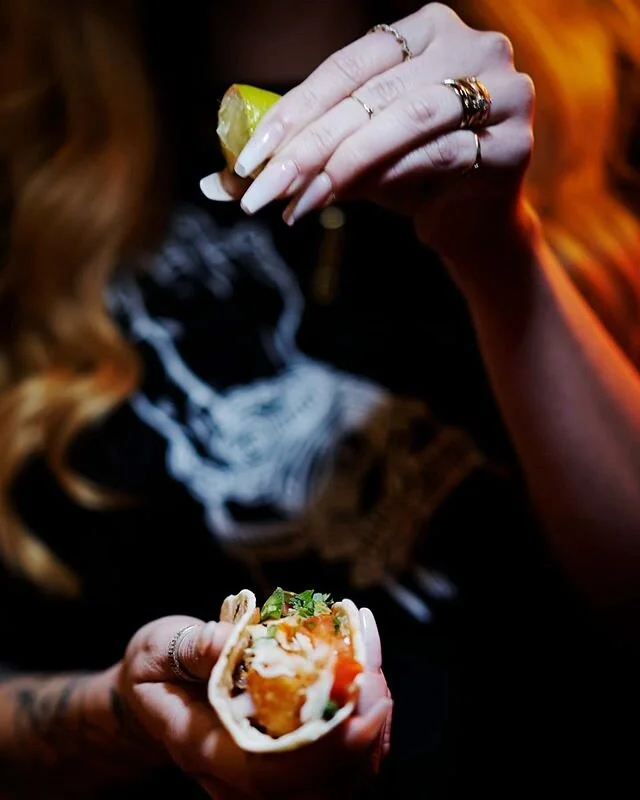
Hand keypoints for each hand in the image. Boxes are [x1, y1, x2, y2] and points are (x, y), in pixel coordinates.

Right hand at [117, 610, 391, 799]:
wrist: (151, 694)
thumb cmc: (156, 668)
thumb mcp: (160, 647)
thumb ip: (195, 648)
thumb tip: (231, 638)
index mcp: (205, 750)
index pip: (271, 770)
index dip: (325, 743)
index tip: (361, 696)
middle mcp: (235, 779)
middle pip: (314, 786)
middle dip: (359, 735)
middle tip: (374, 676)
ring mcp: (260, 780)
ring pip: (333, 786)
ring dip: (368, 735)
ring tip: (374, 675)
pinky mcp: (282, 768)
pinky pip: (336, 771)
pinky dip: (362, 734)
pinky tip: (369, 689)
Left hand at [204, 3, 534, 268]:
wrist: (473, 223)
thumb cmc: (410, 177)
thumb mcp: (349, 157)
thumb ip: (295, 156)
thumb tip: (214, 184)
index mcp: (424, 30)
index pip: (346, 66)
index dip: (292, 112)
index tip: (248, 161)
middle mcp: (470, 44)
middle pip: (370, 94)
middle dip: (306, 147)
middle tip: (261, 192)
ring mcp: (501, 90)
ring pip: (404, 119)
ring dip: (340, 164)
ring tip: (297, 203)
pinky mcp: (515, 143)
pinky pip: (438, 155)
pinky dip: (386, 176)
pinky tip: (342, 199)